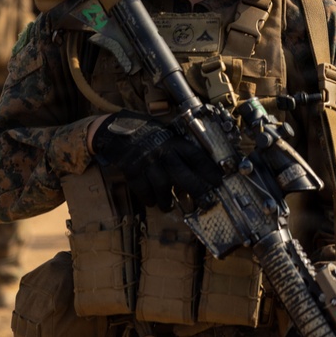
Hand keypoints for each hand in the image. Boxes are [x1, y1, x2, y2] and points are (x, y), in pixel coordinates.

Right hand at [91, 110, 221, 211]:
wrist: (116, 130)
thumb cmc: (147, 135)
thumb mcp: (166, 136)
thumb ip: (179, 151)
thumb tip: (198, 172)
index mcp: (173, 141)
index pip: (195, 156)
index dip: (209, 170)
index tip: (219, 181)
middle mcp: (162, 151)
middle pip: (182, 174)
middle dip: (196, 190)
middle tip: (205, 202)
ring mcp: (146, 162)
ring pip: (162, 186)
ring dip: (167, 200)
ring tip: (169, 206)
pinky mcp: (132, 170)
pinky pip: (144, 190)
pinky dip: (150, 199)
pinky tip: (153, 201)